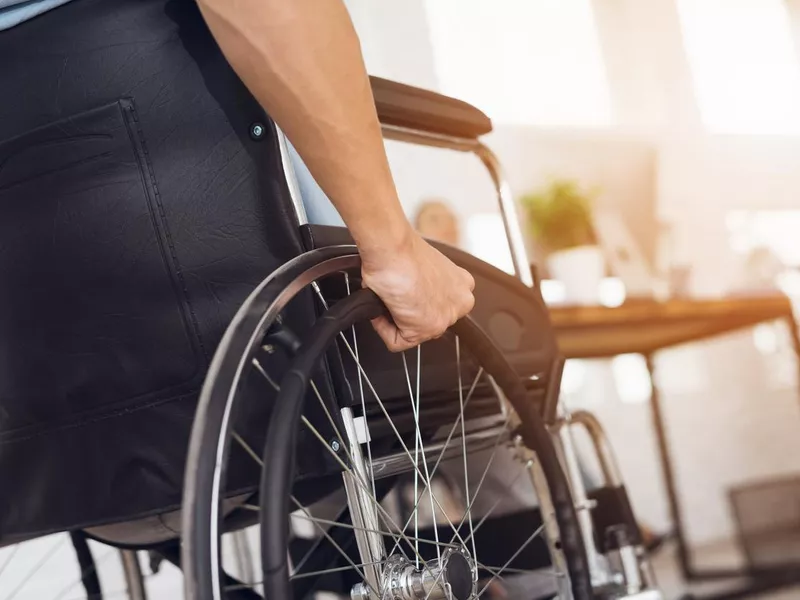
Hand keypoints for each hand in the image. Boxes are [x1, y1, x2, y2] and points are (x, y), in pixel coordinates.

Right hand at [361, 232, 474, 351]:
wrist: (392, 246)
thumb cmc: (401, 249)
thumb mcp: (424, 268)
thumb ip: (425, 286)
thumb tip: (409, 296)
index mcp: (462, 285)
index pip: (438, 306)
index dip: (415, 301)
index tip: (404, 292)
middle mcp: (460, 303)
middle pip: (426, 321)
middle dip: (406, 313)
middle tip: (393, 296)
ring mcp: (444, 318)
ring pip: (411, 332)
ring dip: (393, 319)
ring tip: (387, 297)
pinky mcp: (424, 329)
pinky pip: (396, 341)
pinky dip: (382, 328)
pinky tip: (383, 305)